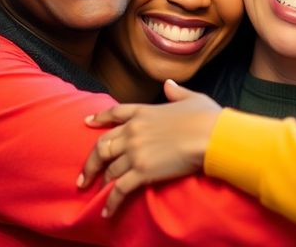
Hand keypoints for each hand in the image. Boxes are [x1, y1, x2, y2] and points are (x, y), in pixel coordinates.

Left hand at [78, 80, 221, 217]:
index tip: (88, 123)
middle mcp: (133, 132)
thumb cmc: (207, 117)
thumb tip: (168, 84)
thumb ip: (176, 92)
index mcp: (143, 113)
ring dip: (101, 182)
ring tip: (98, 191)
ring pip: (109, 169)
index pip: (114, 114)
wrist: (212, 136)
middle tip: (84, 175)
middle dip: (91, 162)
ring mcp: (136, 152)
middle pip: (102, 146)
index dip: (99, 118)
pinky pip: (119, 189)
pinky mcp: (142, 171)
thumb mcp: (191, 98)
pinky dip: (111, 202)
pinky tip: (107, 212)